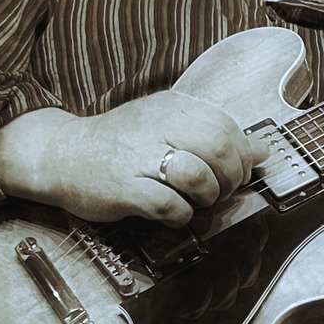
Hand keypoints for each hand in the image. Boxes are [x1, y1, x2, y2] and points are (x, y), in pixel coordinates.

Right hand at [0, 94, 270, 224]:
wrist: (60, 153)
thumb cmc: (120, 144)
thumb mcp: (167, 128)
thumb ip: (215, 137)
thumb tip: (263, 150)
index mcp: (173, 108)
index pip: (227, 127)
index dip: (240, 156)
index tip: (234, 172)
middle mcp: (158, 126)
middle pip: (219, 150)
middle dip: (230, 178)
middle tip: (220, 191)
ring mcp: (140, 157)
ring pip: (198, 176)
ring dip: (207, 196)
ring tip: (196, 201)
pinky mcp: (124, 188)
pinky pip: (168, 205)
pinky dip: (180, 216)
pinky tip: (172, 214)